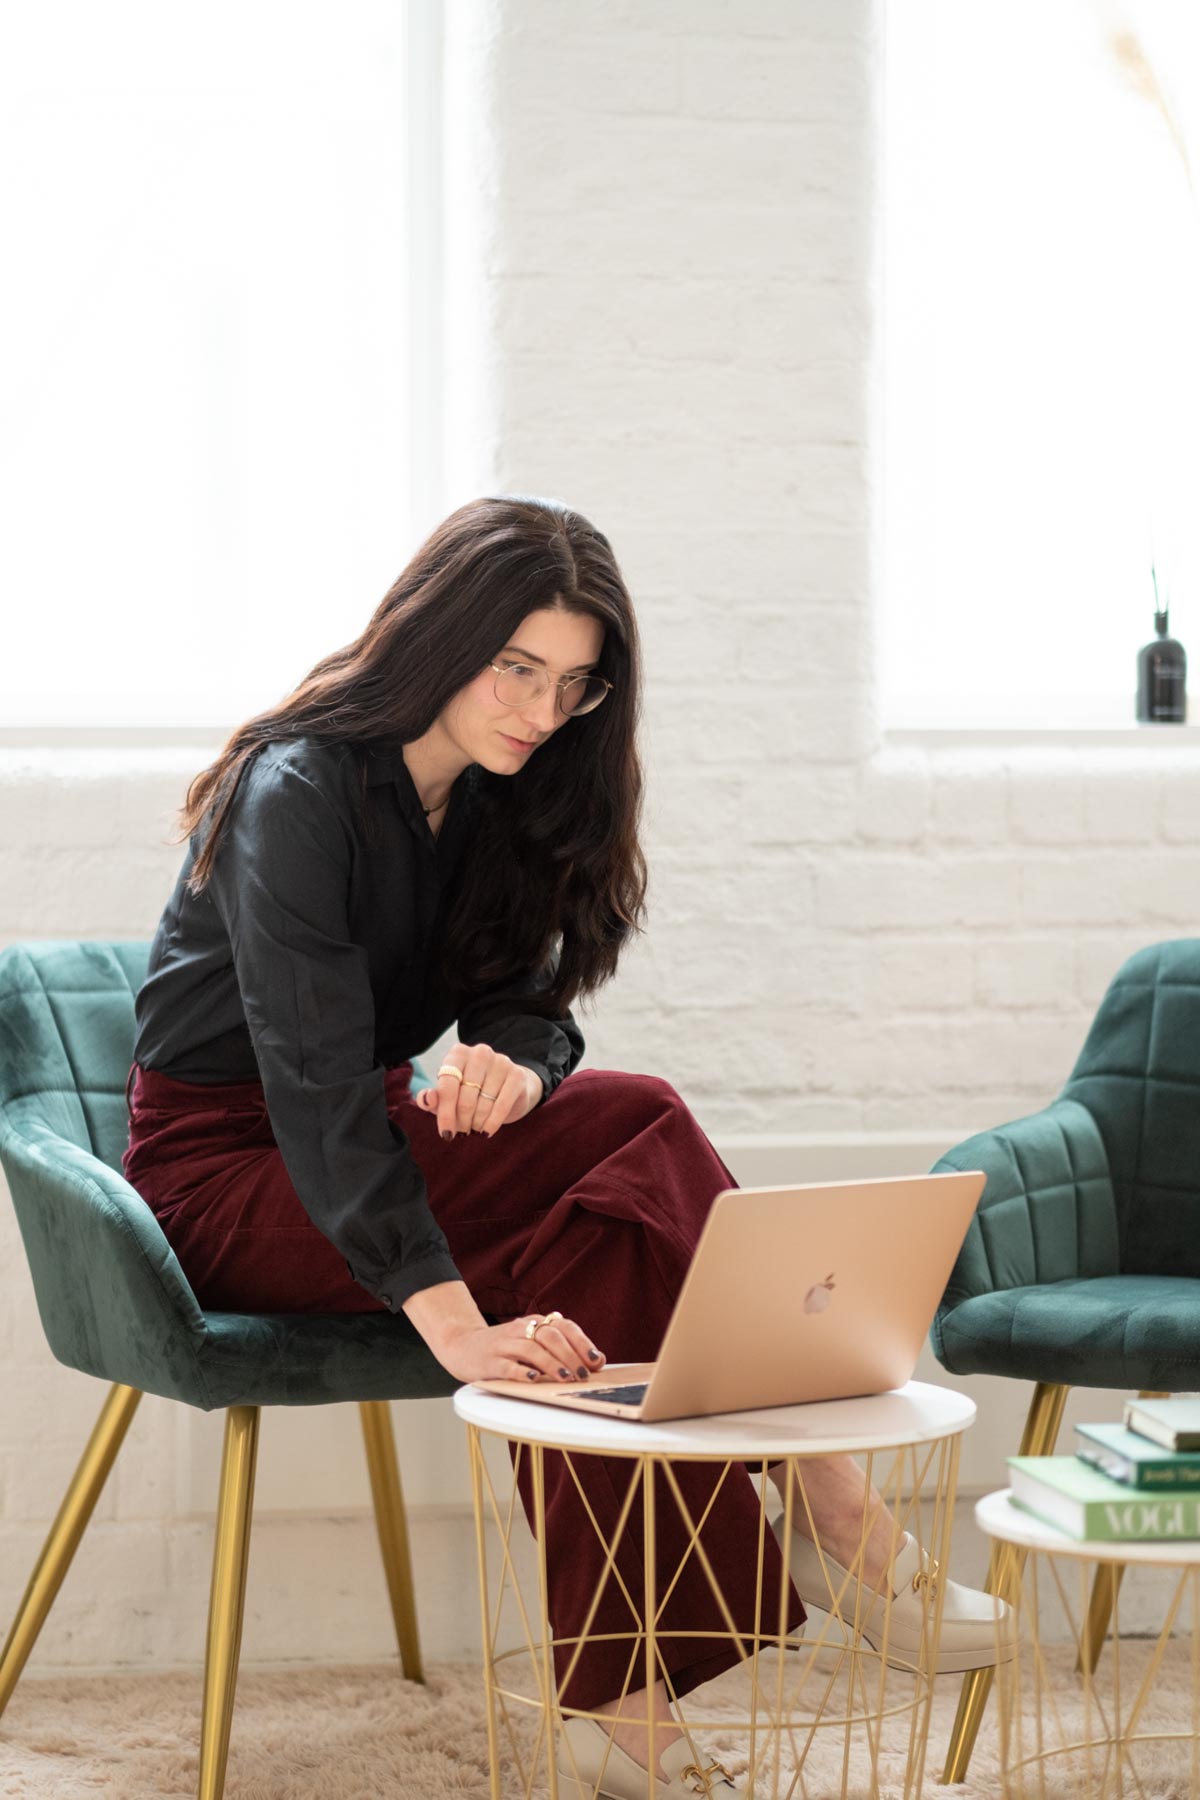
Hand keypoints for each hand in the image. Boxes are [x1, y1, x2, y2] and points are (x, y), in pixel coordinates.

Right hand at [403, 1282, 605, 1384]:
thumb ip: (560, 1347)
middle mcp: (520, 1330)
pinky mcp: (489, 1361)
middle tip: (583, 1375)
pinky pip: (508, 1365)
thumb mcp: (531, 1341)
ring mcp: (504, 1344)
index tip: (596, 1361)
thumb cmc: (505, 1348)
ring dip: (551, 1364)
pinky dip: (522, 1372)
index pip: (563, 1326)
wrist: (461, 1345)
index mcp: (534, 1323)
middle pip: (550, 1337)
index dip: (582, 1342)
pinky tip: (534, 1379)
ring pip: (531, 1350)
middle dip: (570, 1356)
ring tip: (566, 1379)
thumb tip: (596, 1360)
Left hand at [416, 1041, 541, 1138]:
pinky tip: (487, 1131)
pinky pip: (502, 1105)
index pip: (447, 1084)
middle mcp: (480, 1052)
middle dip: (462, 1120)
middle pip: (465, 1096)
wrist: (509, 1089)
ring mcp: (501, 1062)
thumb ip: (432, 1099)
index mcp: (458, 1053)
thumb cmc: (472, 1092)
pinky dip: (492, 1122)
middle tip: (462, 1132)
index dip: (445, 1112)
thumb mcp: (449, 1096)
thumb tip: (427, 1099)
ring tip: (475, 1128)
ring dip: (477, 1123)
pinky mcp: (517, 1075)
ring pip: (483, 1103)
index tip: (445, 1133)